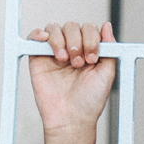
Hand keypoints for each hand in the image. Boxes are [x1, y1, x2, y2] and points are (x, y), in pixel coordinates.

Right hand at [27, 21, 116, 136]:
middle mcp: (71, 49)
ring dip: (61, 40)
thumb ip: (109, 48)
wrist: (71, 119)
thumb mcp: (107, 73)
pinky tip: (45, 40)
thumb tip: (107, 24)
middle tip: (78, 63)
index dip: (91, 38)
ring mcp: (53, 53)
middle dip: (77, 42)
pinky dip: (38, 33)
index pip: (89, 29)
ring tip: (64, 60)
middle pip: (72, 26)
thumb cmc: (90, 100)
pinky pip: (34, 37)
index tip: (92, 59)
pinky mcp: (37, 59)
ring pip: (54, 28)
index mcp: (88, 50)